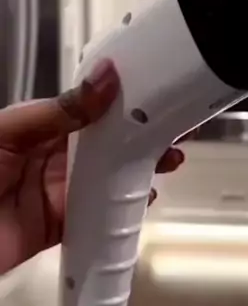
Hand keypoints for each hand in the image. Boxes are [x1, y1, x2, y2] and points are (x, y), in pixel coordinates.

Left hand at [0, 59, 184, 274]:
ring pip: (106, 178)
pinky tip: (141, 196)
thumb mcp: (8, 132)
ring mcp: (54, 192)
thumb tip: (103, 78)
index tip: (153, 94)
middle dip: (138, 136)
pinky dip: (120, 208)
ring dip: (137, 169)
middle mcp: (48, 156)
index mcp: (35, 126)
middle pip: (103, 144)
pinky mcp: (57, 227)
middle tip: (173, 130)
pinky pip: (96, 216)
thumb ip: (58, 111)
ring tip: (168, 161)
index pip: (87, 109)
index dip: (120, 102)